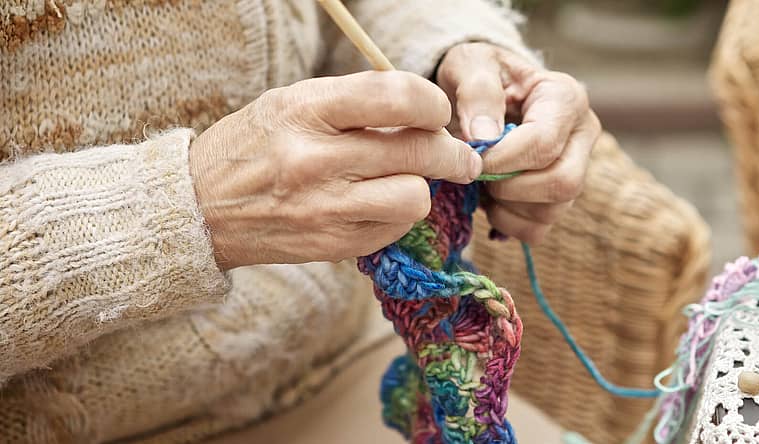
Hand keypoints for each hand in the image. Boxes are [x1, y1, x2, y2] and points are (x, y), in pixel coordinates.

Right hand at [190, 71, 481, 269]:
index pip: (397, 97)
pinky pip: (394, 230)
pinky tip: (379, 206)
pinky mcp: (331, 246)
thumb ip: (357, 103)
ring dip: (422, 189)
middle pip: (418, 153)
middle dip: (452, 154)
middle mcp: (315, 160)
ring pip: (415, 198)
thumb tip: (426, 115)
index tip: (438, 112)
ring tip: (410, 182)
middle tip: (461, 157)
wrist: (199, 208)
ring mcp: (324, 209)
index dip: (433, 104)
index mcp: (306, 110)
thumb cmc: (256, 146)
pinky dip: (397, 217)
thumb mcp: (293, 103)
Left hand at [436, 42, 600, 243]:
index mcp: (566, 98)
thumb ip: (477, 92)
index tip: (470, 157)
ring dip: (505, 206)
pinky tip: (489, 199)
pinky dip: (506, 223)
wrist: (484, 90)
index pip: (544, 143)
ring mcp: (576, 169)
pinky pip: (538, 229)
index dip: (502, 159)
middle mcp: (582, 136)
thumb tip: (484, 137)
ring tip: (481, 180)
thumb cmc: (480, 74)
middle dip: (510, 188)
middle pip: (563, 183)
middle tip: (478, 173)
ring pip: (551, 211)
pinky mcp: (559, 198)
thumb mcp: (471, 64)